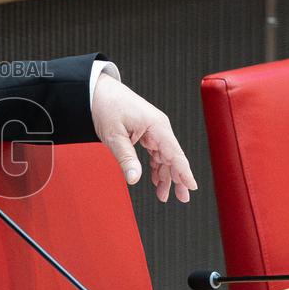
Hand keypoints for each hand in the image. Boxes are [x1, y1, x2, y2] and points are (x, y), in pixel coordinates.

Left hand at [91, 73, 197, 201]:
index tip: (192, 186)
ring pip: (164, 157)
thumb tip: (134, 179)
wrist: (96, 90)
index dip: (184, 172)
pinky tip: (154, 180)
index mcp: (157, 125)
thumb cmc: (106, 106)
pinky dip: (155, 166)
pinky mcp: (145, 131)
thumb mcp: (114, 136)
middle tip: (182, 198)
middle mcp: (159, 127)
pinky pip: (155, 152)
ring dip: (164, 175)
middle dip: (178, 178)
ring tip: (163, 195)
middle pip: (173, 157)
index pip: (175, 153)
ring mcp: (153, 129)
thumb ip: (126, 158)